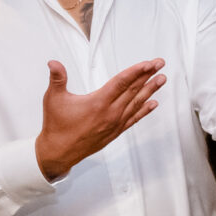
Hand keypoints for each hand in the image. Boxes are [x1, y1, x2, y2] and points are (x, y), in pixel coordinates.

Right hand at [34, 57, 164, 179]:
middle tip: (159, 64)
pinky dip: (144, 110)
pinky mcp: (115, 131)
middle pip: (133, 90)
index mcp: (98, 103)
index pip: (122, 82)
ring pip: (136, 103)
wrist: (58, 152)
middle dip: (148, 75)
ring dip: (150, 90)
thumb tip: (53, 63)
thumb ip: (57, 78)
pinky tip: (153, 103)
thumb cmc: (56, 126)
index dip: (136, 71)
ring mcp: (114, 123)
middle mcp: (110, 113)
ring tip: (161, 79)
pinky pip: (133, 119)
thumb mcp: (53, 98)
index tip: (148, 63)